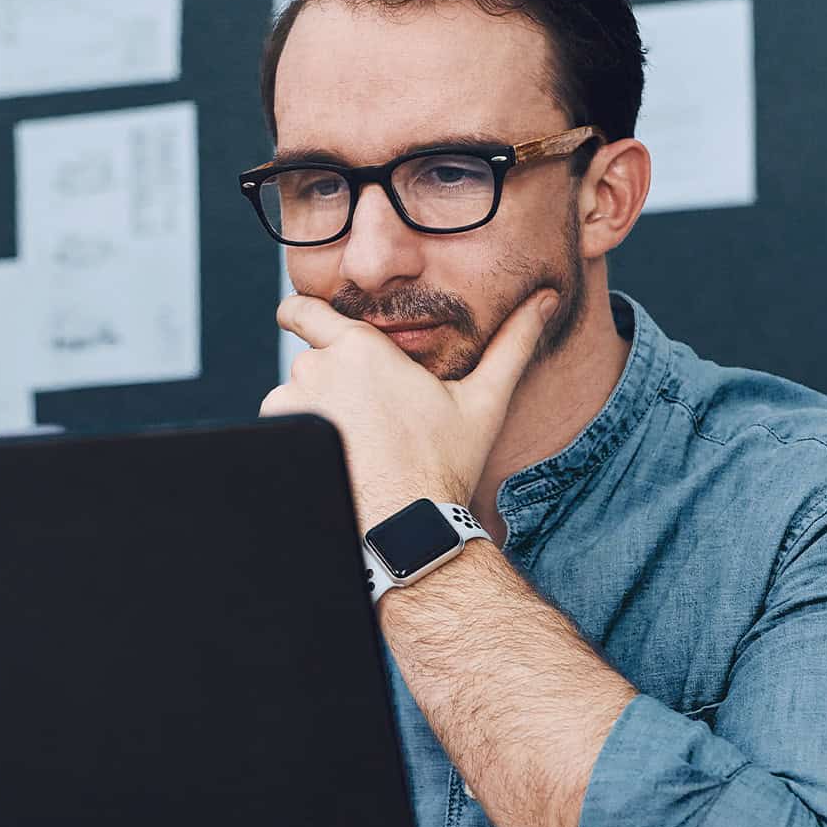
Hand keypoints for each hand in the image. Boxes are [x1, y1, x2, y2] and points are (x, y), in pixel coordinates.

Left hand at [262, 289, 558, 526]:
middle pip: (310, 363)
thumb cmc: (446, 464)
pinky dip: (300, 442)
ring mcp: (291, 405)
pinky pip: (282, 429)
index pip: (302, 310)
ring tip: (357, 446)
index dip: (299, 316)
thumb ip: (512, 343)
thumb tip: (547, 299)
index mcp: (361, 347)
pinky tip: (338, 461)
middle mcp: (317, 367)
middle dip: (331, 383)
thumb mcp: (483, 401)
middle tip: (368, 420)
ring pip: (295, 398)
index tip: (298, 323)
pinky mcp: (278, 438)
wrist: (405, 527)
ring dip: (314, 413)